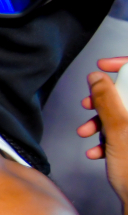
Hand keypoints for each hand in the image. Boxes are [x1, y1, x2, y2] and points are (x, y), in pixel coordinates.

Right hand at [79, 58, 127, 203]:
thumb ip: (106, 99)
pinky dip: (111, 136)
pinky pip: (127, 129)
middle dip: (105, 100)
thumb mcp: (118, 129)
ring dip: (103, 121)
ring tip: (89, 133)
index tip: (102, 67)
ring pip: (126, 113)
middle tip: (89, 105)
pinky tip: (99, 149)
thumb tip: (97, 77)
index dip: (121, 64)